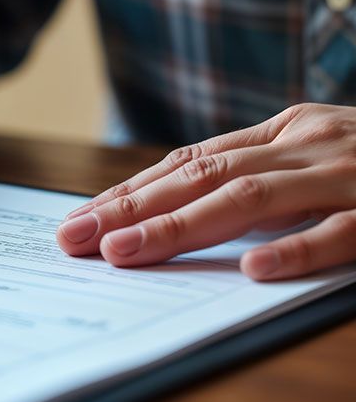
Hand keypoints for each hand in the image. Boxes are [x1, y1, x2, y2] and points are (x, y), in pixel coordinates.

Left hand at [56, 104, 355, 279]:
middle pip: (202, 176)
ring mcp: (352, 172)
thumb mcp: (315, 155)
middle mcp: (308, 142)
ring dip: (182, 226)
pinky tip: (254, 271)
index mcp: (286, 131)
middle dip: (131, 208)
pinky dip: (298, 249)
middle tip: (73, 239)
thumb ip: (258, 174)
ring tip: (125, 252)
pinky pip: (344, 232)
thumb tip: (177, 209)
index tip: (80, 219)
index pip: (189, 162)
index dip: (130, 190)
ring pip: (252, 197)